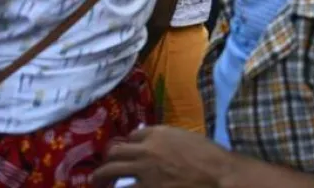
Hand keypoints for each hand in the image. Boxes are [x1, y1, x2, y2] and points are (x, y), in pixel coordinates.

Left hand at [94, 126, 230, 186]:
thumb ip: (170, 140)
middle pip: (116, 150)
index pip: (134, 134)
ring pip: (110, 170)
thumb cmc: (210, 156)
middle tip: (104, 166)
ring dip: (100, 175)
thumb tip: (159, 145)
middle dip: (107, 158)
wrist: (217, 174)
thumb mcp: (188, 139)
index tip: (129, 149)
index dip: (130, 142)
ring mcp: (143, 171)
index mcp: (159, 133)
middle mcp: (145, 149)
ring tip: (96, 180)